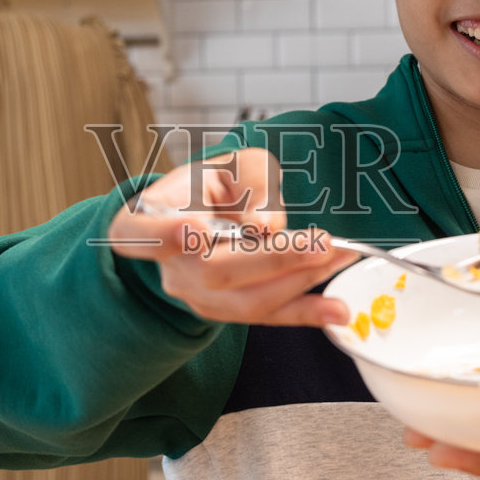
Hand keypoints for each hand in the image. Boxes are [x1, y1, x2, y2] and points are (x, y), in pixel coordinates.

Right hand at [107, 148, 357, 327]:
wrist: (209, 213)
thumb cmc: (216, 184)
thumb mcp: (234, 164)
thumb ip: (252, 185)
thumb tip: (265, 227)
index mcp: (150, 218)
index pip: (138, 233)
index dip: (161, 235)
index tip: (192, 230)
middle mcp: (167, 265)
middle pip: (214, 271)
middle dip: (274, 259)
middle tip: (321, 243)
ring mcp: (194, 294)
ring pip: (245, 301)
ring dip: (300, 282)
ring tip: (341, 259)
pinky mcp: (224, 312)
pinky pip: (265, 316)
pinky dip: (305, 312)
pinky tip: (336, 310)